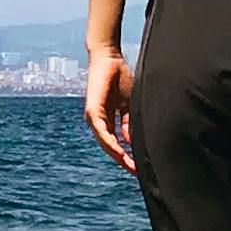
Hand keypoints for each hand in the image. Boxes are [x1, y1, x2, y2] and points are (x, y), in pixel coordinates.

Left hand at [83, 41, 136, 172]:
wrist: (109, 57)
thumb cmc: (120, 77)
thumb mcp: (129, 103)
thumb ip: (129, 122)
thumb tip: (132, 141)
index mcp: (107, 120)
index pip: (116, 143)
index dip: (126, 156)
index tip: (138, 167)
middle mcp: (98, 121)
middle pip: (110, 146)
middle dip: (123, 160)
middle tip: (136, 172)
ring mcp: (93, 117)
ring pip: (105, 142)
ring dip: (117, 155)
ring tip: (130, 166)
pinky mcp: (92, 110)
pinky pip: (102, 131)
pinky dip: (110, 142)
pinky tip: (120, 151)